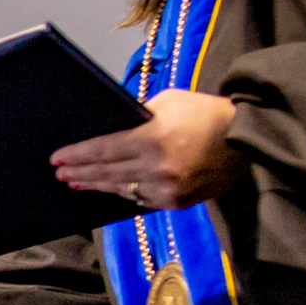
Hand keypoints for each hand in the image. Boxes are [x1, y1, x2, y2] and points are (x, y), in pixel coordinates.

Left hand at [52, 89, 237, 208]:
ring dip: (96, 185)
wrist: (248, 141)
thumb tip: (114, 128)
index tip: (57, 158)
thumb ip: (141, 116)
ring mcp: (167, 188)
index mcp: (153, 138)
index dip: (77, 155)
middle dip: (80, 172)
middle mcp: (157, 167)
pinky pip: (141, 199)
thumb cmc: (208, 114)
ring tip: (76, 182)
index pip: (103, 149)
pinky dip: (123, 192)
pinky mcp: (177, 202)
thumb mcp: (171, 101)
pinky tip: (108, 188)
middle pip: (106, 172)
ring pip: (120, 189)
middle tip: (59, 172)